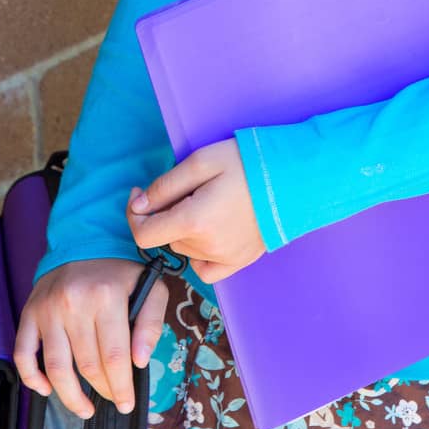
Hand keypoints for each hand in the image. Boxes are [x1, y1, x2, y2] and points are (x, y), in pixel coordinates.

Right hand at [14, 258, 168, 419]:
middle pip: (86, 365)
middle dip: (102, 391)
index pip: (114, 356)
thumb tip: (139, 362)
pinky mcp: (30, 313)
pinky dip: (32, 378)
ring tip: (84, 409)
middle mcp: (74, 303)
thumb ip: (151, 323)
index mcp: (107, 295)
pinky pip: (23, 354)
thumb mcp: (151, 286)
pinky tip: (47, 389)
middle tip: (112, 401)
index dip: (121, 386)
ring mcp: (48, 309)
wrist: (84, 242)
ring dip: (69, 396)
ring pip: (55, 367)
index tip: (127, 404)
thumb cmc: (120, 271)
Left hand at [127, 137, 266, 282]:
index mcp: (194, 220)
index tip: (140, 195)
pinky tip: (211, 231)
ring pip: (185, 248)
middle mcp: (207, 246)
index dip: (135, 214)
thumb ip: (165, 185)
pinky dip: (200, 252)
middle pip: (167, 237)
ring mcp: (224, 258)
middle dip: (168, 214)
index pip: (144, 234)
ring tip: (210, 201)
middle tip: (191, 188)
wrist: (294, 176)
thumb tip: (138, 206)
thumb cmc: (248, 162)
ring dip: (186, 229)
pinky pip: (204, 267)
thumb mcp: (201, 161)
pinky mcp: (239, 262)